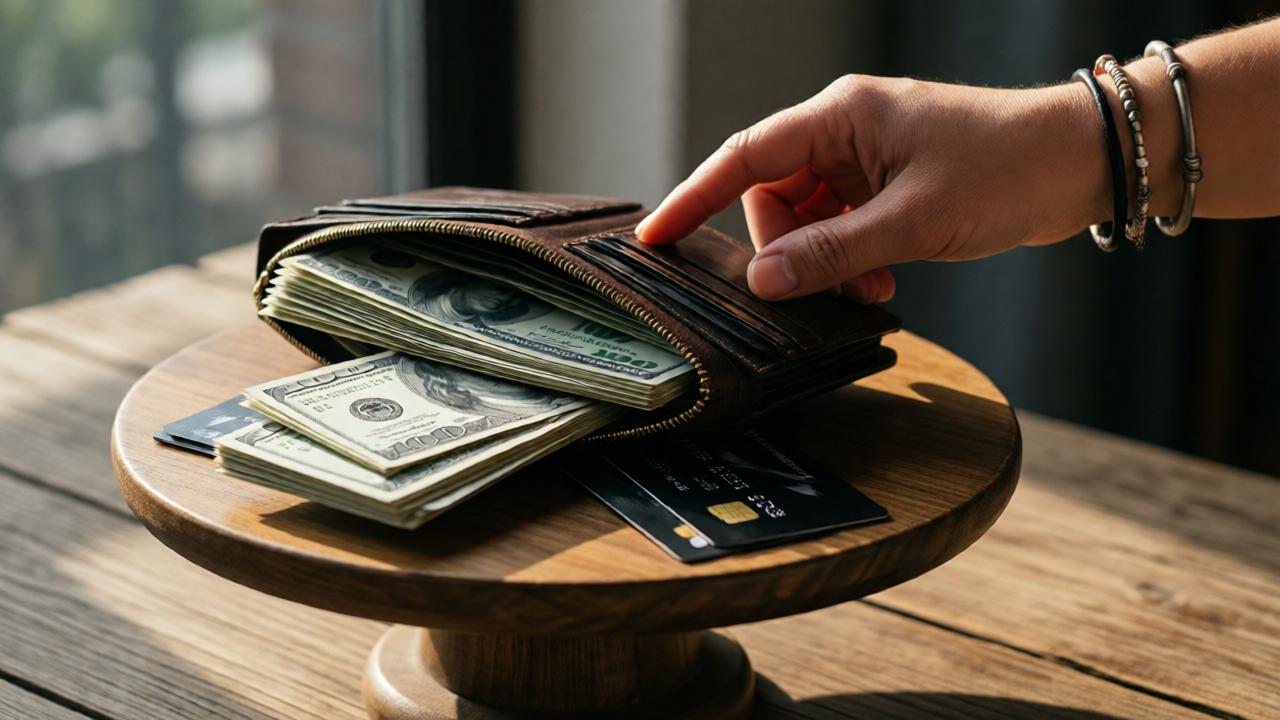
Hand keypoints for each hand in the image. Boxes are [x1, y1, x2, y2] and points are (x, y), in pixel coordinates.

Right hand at [636, 75, 1108, 301]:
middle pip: (774, 196)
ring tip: (870, 289)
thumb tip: (761, 281)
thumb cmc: (1006, 168)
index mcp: (841, 116)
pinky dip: (851, 258)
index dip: (695, 197)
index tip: (654, 236)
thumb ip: (831, 253)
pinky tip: (884, 281)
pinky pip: (843, 225)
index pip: (744, 156)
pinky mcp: (891, 183)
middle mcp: (846, 130)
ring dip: (825, 261)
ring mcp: (868, 158)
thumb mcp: (911, 220)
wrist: (1080, 163)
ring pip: (809, 218)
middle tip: (818, 289)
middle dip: (788, 249)